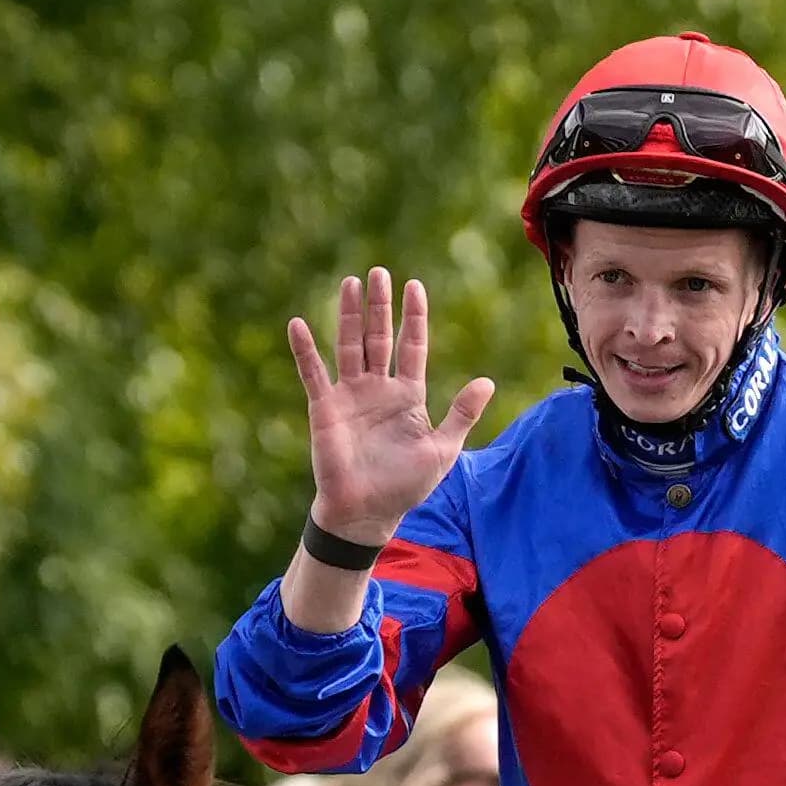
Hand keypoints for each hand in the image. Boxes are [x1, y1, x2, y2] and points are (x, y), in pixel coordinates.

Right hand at [289, 269, 494, 543]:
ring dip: (349, 315)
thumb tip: (487, 381)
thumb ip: (462, 414)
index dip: (414, 317)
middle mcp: (378, 389)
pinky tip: (298, 324)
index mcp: (408, 395)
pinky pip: (313, 373)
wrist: (368, 512)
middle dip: (380, 306)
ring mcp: (351, 396)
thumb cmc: (406, 485)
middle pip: (380, 337)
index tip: (415, 286)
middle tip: (379, 273)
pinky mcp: (326, 408)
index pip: (412, 346)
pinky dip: (305, 350)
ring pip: (350, 346)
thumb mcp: (443, 449)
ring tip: (350, 283)